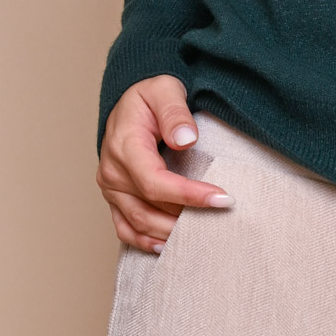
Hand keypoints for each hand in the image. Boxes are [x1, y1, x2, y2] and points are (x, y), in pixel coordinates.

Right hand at [97, 74, 233, 253]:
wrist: (129, 104)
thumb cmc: (149, 96)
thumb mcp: (164, 90)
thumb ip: (175, 112)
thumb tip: (186, 139)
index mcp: (124, 147)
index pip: (156, 182)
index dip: (189, 195)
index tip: (223, 198)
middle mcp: (113, 172)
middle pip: (149, 209)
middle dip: (187, 218)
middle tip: (224, 218)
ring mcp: (111, 188)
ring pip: (139, 224)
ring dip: (170, 234)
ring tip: (203, 235)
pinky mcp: (114, 198)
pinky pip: (125, 229)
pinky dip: (145, 241)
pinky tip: (169, 246)